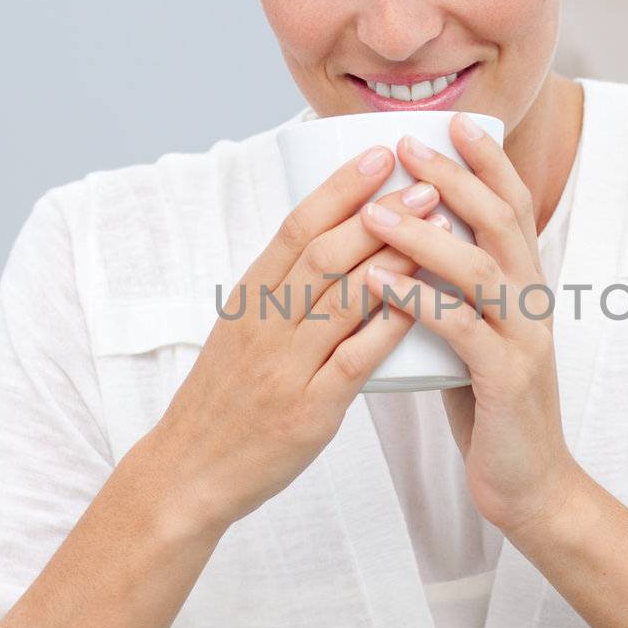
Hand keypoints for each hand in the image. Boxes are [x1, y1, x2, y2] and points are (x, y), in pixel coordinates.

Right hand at [145, 146, 452, 540]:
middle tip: (427, 183)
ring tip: (439, 230)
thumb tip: (336, 243)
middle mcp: (264, 324)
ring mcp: (286, 367)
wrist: (187, 472)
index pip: (296, 227)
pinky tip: (423, 303)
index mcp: (248, 299)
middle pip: (325, 253)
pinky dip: (390, 326)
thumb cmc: (224, 400)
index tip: (378, 155)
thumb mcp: (241, 333)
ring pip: (344, 298)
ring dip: (396, 258)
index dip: (340, 188)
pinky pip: (355, 359)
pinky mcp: (308, 410)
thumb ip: (283, 292)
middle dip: (380, 213)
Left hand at [360, 115, 580, 539]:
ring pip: (480, 269)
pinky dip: (419, 301)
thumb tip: (406, 241)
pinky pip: (462, 330)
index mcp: (524, 286)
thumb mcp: (477, 333)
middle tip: (409, 144)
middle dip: (455, 178)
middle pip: (501, 221)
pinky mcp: (508, 380)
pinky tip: (379, 283)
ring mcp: (524, 340)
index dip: (487, 161)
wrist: (529, 483)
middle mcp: (532, 302)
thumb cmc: (491, 405)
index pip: (512, 206)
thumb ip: (456, 290)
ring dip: (425, 235)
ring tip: (376, 211)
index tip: (450, 122)